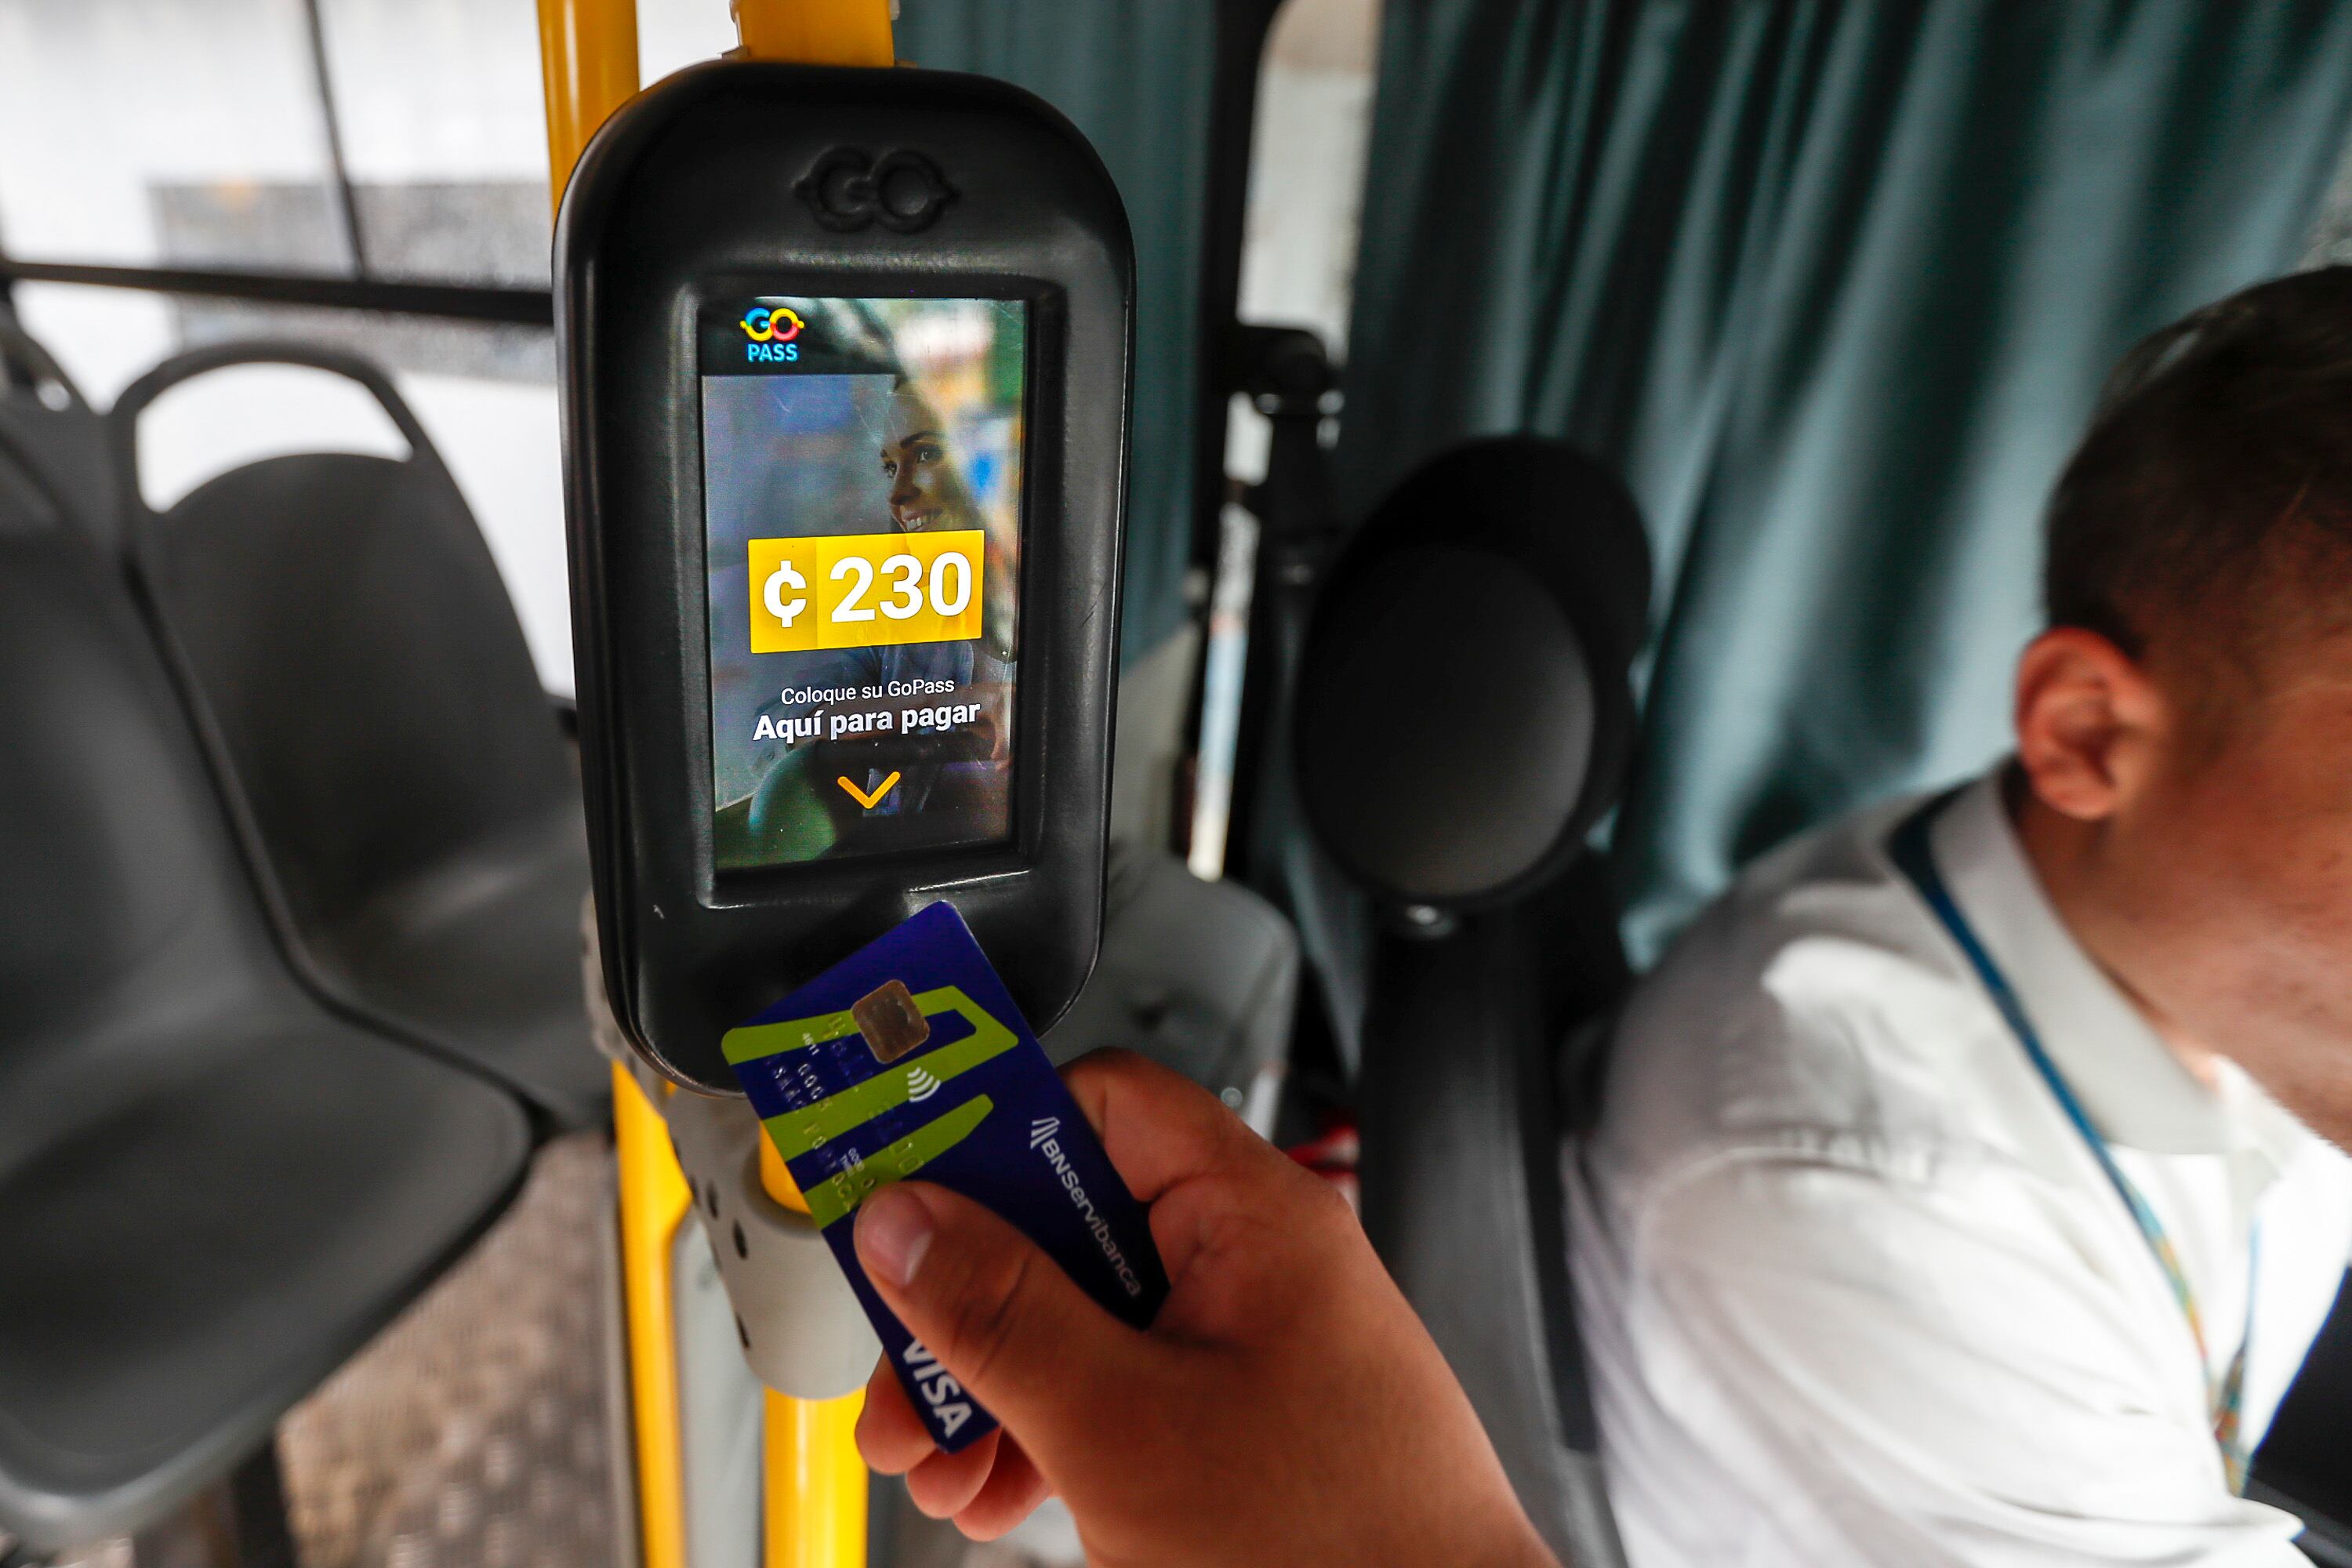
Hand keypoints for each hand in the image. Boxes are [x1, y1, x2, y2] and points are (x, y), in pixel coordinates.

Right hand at [850, 1049, 1555, 1567]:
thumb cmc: (1342, 1548)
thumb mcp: (1122, 1425)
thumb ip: (1004, 1314)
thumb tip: (908, 1221)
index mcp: (1248, 1212)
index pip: (1100, 1102)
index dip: (990, 1130)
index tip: (899, 1183)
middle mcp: (1250, 1259)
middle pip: (1068, 1223)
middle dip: (964, 1303)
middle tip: (896, 1374)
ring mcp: (1244, 1340)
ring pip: (1080, 1318)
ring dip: (991, 1385)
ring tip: (933, 1466)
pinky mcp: (1237, 1414)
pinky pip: (1117, 1386)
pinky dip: (1046, 1432)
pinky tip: (995, 1494)